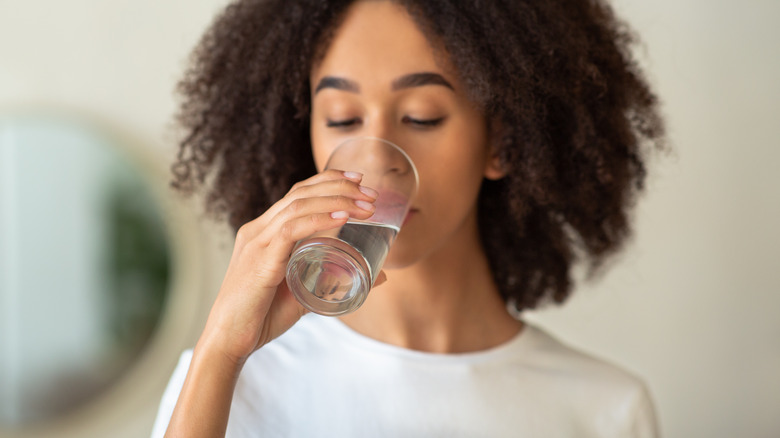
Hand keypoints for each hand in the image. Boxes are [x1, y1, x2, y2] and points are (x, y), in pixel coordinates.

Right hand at [197, 169, 378, 364]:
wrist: (228, 341)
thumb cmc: (261, 318)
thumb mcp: (304, 294)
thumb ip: (334, 282)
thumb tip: (379, 275)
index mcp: (263, 233)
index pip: (296, 194)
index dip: (328, 181)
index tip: (358, 179)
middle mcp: (257, 230)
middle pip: (300, 193)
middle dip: (339, 186)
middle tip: (371, 192)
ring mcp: (256, 242)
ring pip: (298, 206)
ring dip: (337, 201)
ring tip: (366, 206)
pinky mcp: (260, 260)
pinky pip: (291, 230)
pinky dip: (318, 220)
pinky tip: (342, 217)